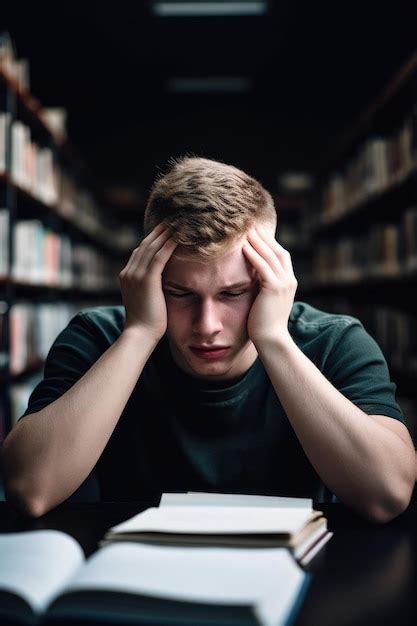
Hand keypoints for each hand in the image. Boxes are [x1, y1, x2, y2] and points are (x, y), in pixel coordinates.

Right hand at [119, 223, 176, 341]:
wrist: (140, 335)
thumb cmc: (147, 323)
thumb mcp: (145, 300)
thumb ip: (150, 287)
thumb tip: (161, 283)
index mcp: (127, 276)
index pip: (140, 251)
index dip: (153, 239)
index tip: (165, 230)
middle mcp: (128, 271)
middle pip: (145, 244)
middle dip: (159, 231)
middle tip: (173, 219)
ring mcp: (136, 274)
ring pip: (152, 247)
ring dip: (166, 233)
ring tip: (178, 222)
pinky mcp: (147, 279)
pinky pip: (160, 256)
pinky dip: (170, 244)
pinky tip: (180, 236)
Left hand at [242, 225, 297, 346]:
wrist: (271, 339)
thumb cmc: (264, 323)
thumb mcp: (266, 300)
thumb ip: (263, 286)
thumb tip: (252, 276)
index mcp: (289, 281)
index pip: (281, 255)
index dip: (269, 242)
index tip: (256, 232)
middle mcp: (289, 279)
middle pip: (277, 250)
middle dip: (264, 237)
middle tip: (249, 224)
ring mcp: (284, 283)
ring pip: (270, 255)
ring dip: (257, 241)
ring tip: (245, 230)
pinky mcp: (274, 288)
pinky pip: (263, 267)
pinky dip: (253, 255)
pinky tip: (243, 246)